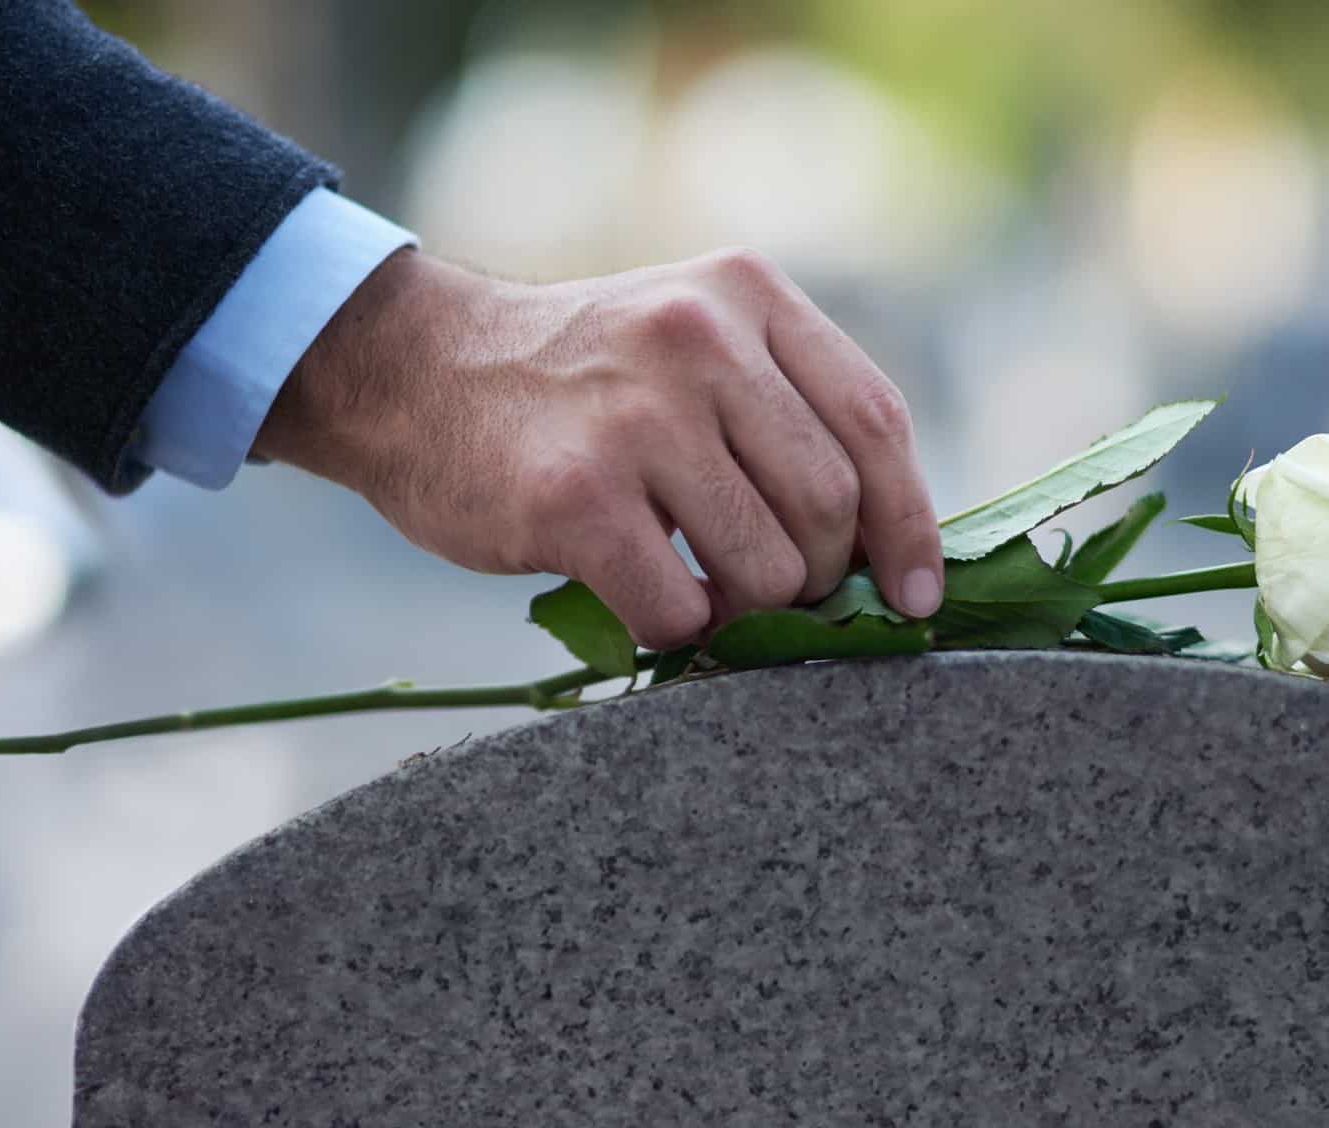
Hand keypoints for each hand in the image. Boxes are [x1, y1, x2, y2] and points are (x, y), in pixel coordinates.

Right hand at [251, 247, 943, 648]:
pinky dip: (677, 633)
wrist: (411, 371)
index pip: (876, 420)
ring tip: (703, 593)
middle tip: (773, 592)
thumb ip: (784, 408)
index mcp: (748, 294)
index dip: (911, 523)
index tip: (917, 593)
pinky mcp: (576, 496)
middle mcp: (699, 338)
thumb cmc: (575, 384)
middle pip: (831, 504)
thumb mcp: (691, 339)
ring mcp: (636, 415)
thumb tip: (890, 546)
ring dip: (747, 612)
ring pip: (767, 567)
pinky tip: (648, 602)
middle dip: (819, 577)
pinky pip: (678, 609)